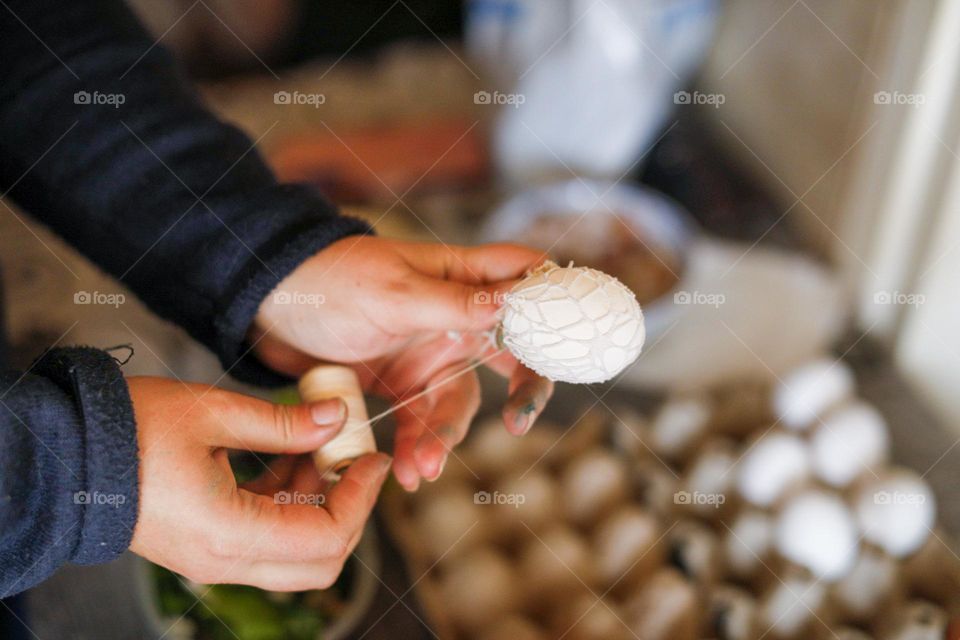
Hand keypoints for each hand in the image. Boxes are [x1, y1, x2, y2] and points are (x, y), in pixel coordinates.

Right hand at [127, 376, 390, 590]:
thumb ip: (284, 423)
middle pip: (319, 563)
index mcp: (228, 532)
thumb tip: (336, 418)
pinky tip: (289, 459)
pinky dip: (291, 507)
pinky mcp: (208, 549)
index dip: (360, 500)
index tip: (372, 460)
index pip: (325, 539)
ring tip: (319, 449)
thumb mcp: (215, 413)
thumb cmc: (132, 429)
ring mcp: (215, 560)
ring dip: (321, 507)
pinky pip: (268, 541)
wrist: (69, 454)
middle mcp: (225, 560)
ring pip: (297, 555)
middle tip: (354, 462)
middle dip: (350, 513)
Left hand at [253, 236, 554, 489]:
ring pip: (460, 402)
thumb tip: (513, 303)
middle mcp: (453, 316)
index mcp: (460, 277)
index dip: (558, 299)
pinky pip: (421, 424)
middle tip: (520, 422)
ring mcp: (427, 355)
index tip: (575, 335)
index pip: (527, 277)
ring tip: (423, 468)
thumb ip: (452, 304)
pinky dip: (417, 448)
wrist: (264, 308)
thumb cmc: (328, 280)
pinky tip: (406, 471)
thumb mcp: (391, 291)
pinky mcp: (400, 387)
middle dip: (520, 390)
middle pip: (511, 352)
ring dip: (446, 437)